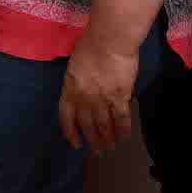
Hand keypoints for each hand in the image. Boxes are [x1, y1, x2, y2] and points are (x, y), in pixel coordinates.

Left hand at [59, 32, 140, 153]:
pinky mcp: (120, 97)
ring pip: (104, 124)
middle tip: (98, 150)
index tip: (75, 143)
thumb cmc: (90, 47)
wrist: (108, 42)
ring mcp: (102, 99)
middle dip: (92, 139)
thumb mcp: (74, 66)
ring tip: (110, 146)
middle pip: (87, 124)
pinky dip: (123, 129)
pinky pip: (121, 118)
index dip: (70, 132)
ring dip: (107, 138)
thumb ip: (76, 83)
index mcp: (69, 89)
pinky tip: (124, 136)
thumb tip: (80, 93)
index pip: (66, 117)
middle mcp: (83, 98)